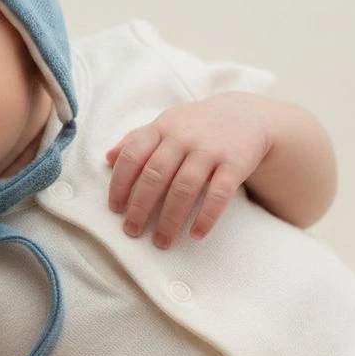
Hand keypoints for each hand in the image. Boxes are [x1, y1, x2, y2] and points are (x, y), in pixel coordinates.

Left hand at [105, 93, 271, 247]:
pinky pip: (219, 194)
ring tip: (161, 241)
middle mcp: (183, 137)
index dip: (120, 183)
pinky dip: (207, 216)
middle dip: (140, 206)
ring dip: (170, 218)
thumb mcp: (165, 124)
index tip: (115, 208)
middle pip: (155, 175)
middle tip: (132, 230)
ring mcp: (209, 150)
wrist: (247, 114)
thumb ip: (136, 139)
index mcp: (161, 129)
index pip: (133, 155)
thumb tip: (107, 158)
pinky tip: (196, 234)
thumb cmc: (195, 125)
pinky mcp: (235, 163)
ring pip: (184, 187)